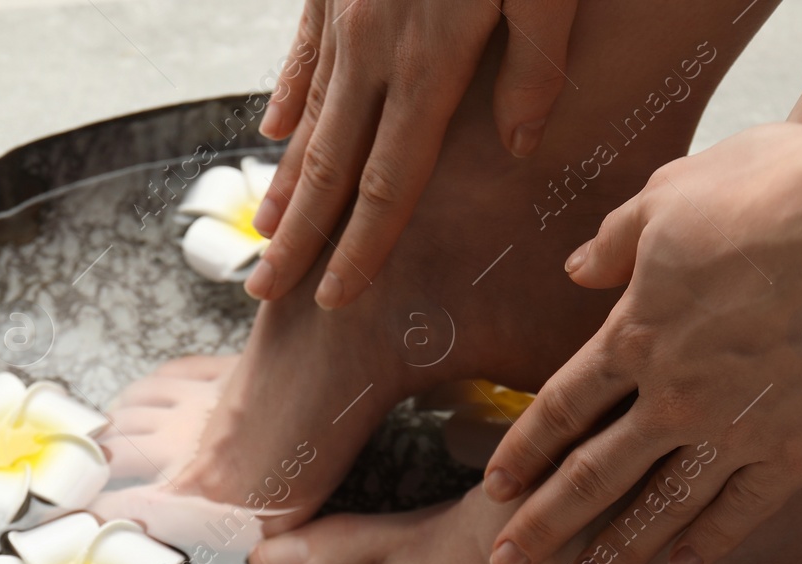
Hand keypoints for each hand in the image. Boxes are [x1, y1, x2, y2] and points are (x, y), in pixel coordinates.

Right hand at [248, 0, 578, 308]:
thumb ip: (536, 64)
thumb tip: (518, 146)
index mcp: (431, 62)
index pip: (388, 183)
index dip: (360, 247)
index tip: (334, 297)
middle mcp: (371, 47)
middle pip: (330, 166)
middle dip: (296, 237)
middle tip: (265, 290)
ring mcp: (343, 12)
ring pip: (309, 116)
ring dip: (286, 180)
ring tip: (266, 233)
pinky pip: (301, 50)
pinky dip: (285, 96)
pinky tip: (273, 134)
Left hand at [481, 122, 801, 563]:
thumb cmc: (781, 195)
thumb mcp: (676, 193)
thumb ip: (620, 236)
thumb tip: (578, 266)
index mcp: (636, 334)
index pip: (561, 408)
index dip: (525, 451)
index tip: (495, 486)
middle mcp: (673, 396)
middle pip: (591, 474)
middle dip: (543, 524)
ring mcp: (735, 431)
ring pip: (660, 505)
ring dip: (618, 548)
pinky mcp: (798, 452)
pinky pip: (743, 510)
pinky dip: (711, 542)